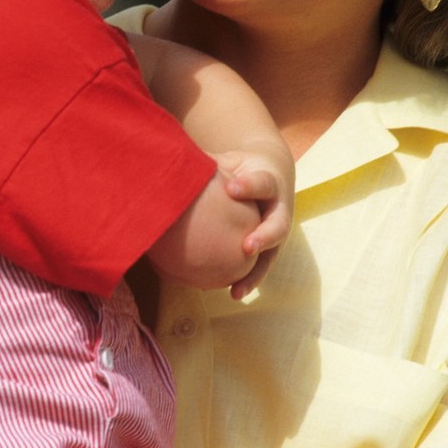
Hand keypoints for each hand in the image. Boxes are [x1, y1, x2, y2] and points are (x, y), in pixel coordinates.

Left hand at [215, 142, 294, 297]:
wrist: (271, 174)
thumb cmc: (241, 168)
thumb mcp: (229, 160)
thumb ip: (207, 162)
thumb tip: (168, 153)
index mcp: (269, 183)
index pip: (262, 183)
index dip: (248, 186)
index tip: (230, 187)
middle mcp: (279, 210)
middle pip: (278, 225)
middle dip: (263, 236)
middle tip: (246, 246)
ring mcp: (276, 232)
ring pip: (271, 255)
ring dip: (255, 273)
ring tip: (236, 288)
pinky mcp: (269, 249)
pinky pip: (260, 268)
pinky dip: (247, 281)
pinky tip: (232, 293)